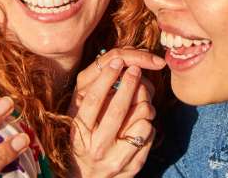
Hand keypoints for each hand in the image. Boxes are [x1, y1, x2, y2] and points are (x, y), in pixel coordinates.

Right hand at [68, 48, 165, 176]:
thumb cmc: (84, 145)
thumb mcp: (78, 125)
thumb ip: (88, 102)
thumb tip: (111, 70)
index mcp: (79, 134)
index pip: (93, 101)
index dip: (106, 78)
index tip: (117, 62)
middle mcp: (96, 147)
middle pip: (118, 108)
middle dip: (129, 84)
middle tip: (135, 70)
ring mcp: (116, 159)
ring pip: (140, 120)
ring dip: (143, 105)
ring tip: (140, 101)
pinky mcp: (133, 166)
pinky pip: (149, 134)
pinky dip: (148, 123)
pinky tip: (141, 122)